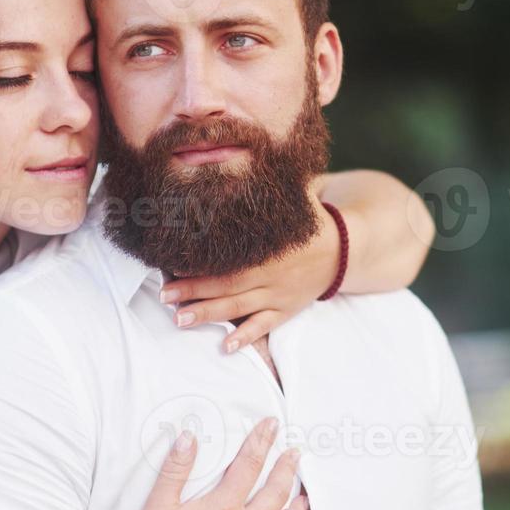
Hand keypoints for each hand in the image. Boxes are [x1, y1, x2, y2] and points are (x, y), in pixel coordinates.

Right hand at [116, 417, 305, 509]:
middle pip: (274, 492)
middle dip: (286, 469)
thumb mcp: (159, 504)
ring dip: (296, 507)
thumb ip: (176, 468)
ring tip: (303, 496)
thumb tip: (188, 437)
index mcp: (222, 507)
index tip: (272, 425)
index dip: (261, 440)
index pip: (248, 464)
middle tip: (294, 454)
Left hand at [159, 186, 337, 352]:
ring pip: (240, 308)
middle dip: (194, 291)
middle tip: (165, 296)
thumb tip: (239, 162)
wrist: (344, 251)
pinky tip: (226, 347)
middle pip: (227, 286)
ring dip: (209, 315)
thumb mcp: (294, 201)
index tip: (174, 263)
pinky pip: (265, 327)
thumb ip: (267, 190)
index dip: (202, 263)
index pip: (230, 258)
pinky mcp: (285, 311)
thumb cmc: (309, 223)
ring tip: (180, 320)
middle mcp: (272, 275)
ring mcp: (278, 296)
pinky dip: (246, 338)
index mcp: (269, 249)